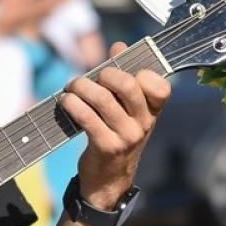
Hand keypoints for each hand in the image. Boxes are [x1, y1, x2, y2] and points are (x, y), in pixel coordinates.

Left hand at [61, 42, 171, 210]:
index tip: (119, 72)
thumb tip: (119, 45)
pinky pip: (86, 117)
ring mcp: (127, 136)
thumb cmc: (116, 135)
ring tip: (71, 88)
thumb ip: (124, 77)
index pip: (159, 84)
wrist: (109, 180)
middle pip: (127, 84)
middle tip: (91, 79)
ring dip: (80, 87)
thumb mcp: (127, 111)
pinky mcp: (106, 146)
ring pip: (102, 98)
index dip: (139, 72)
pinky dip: (71, 104)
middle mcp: (144, 123)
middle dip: (103, 74)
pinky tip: (65, 102)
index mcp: (153, 111)